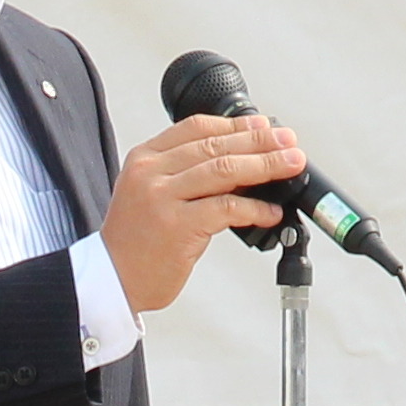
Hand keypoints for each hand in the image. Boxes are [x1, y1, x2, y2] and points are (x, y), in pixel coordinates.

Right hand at [99, 110, 307, 311]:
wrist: (114, 279)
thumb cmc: (138, 241)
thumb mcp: (153, 194)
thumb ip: (187, 175)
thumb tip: (242, 163)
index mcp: (145, 158)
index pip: (196, 127)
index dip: (235, 126)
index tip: (264, 126)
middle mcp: (151, 172)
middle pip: (215, 145)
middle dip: (259, 142)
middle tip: (289, 142)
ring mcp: (162, 198)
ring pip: (224, 171)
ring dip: (264, 166)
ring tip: (291, 166)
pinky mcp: (177, 227)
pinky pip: (226, 209)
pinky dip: (255, 209)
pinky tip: (271, 212)